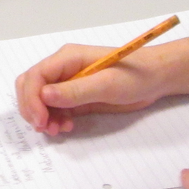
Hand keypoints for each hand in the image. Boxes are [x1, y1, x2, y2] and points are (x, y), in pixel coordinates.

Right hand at [16, 33, 188, 134]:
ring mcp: (69, 82)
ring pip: (40, 98)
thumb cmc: (135, 76)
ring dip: (43, 116)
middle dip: (32, 108)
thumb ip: (76, 90)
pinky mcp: (76, 96)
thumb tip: (44, 96)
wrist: (157, 78)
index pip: (36, 75)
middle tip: (45, 128)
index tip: (41, 120)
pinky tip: (66, 127)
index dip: (32, 98)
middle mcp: (63, 68)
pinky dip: (54, 118)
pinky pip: (55, 107)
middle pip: (31, 85)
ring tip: (58, 130)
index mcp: (68, 58)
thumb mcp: (107, 84)